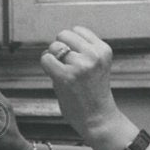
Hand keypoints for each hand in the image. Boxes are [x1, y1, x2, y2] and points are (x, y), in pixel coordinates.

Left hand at [40, 26, 120, 141]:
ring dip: (53, 58)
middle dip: (60, 48)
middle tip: (66, 66)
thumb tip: (55, 42)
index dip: (71, 43)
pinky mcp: (66, 77)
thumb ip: (81, 51)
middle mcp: (94, 55)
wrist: (98, 119)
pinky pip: (45, 59)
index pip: (78, 30)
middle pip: (63, 35)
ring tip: (63, 73)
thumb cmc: (93, 93)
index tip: (75, 58)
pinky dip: (46, 66)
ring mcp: (80, 65)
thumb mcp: (96, 65)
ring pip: (53, 46)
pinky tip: (55, 76)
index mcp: (103, 50)